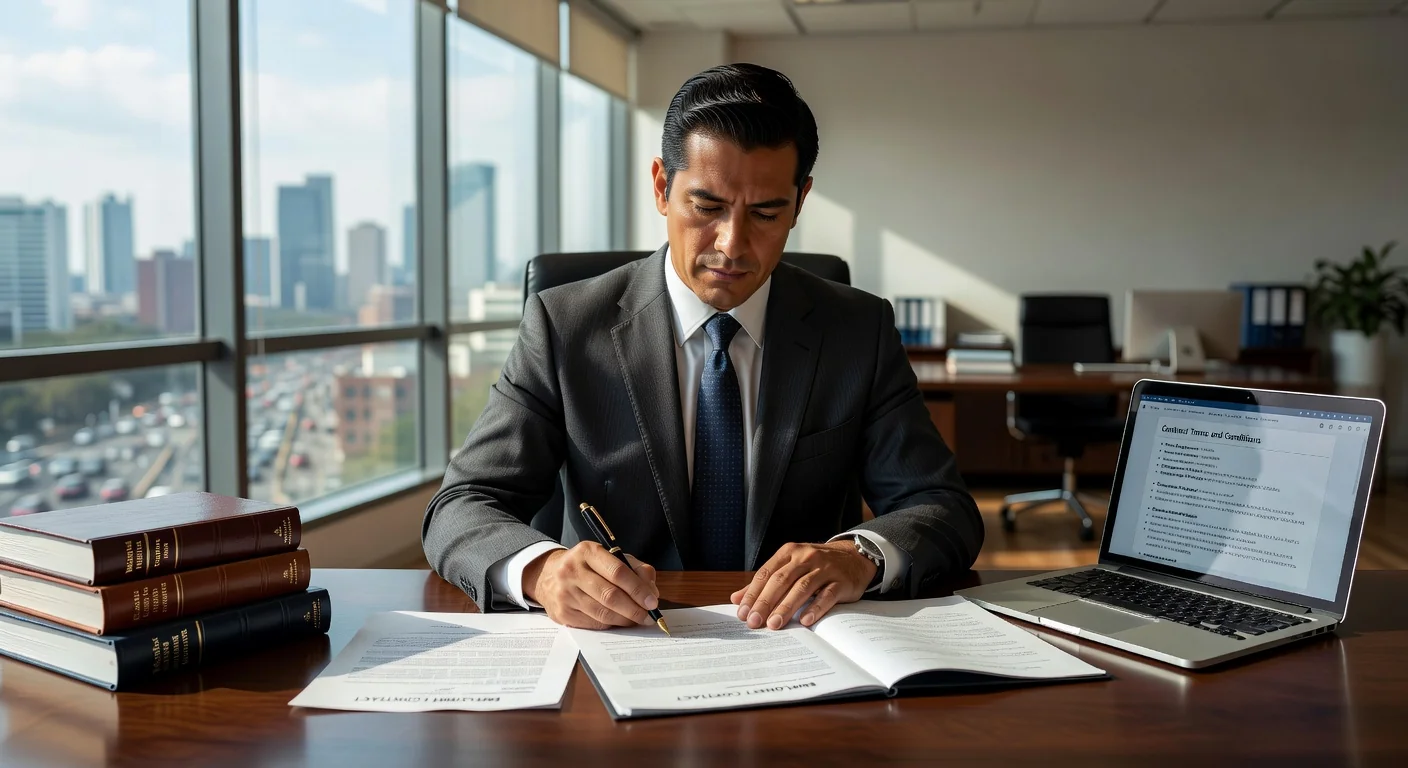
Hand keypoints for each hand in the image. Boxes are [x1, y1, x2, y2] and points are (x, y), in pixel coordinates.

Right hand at [522, 542, 659, 629]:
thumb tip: (651, 592)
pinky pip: (593, 623)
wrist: (548, 575)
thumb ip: (635, 569)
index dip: (638, 589)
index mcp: (587, 551)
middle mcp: (572, 570)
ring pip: (602, 613)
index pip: (618, 572)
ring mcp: (564, 593)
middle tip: (648, 616)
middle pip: (610, 595)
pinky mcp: (562, 613)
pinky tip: (619, 621)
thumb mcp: (610, 557)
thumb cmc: (587, 566)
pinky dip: (611, 625)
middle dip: (634, 608)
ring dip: (624, 620)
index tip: (652, 601)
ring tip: (637, 620)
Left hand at [729, 541, 875, 629]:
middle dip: (766, 602)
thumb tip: (736, 599)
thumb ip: (764, 582)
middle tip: (754, 622)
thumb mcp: (790, 566)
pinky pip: (827, 595)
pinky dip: (816, 608)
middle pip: (781, 580)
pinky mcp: (841, 581)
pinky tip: (805, 620)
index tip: (743, 613)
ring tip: (774, 625)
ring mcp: (825, 568)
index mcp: (789, 552)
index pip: (766, 573)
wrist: (854, 557)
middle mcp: (805, 557)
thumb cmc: (816, 565)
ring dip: (786, 607)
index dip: (753, 593)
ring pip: (802, 587)